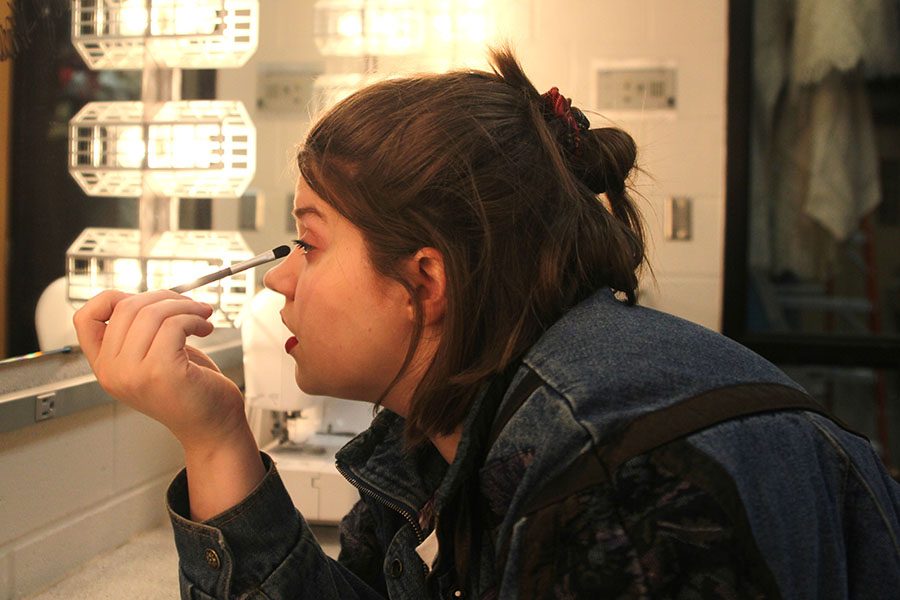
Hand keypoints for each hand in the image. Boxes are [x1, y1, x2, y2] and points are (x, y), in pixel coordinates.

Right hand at [73, 289, 245, 450]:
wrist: (213, 426)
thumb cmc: (191, 388)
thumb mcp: (154, 357)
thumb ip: (140, 332)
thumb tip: (146, 296)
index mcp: (106, 367)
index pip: (85, 318)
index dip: (113, 298)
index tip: (148, 300)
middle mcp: (113, 372)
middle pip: (126, 307)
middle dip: (165, 298)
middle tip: (192, 306)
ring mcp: (133, 373)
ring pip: (152, 313)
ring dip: (185, 307)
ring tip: (202, 317)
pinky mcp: (160, 372)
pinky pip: (174, 324)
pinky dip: (194, 319)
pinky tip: (204, 328)